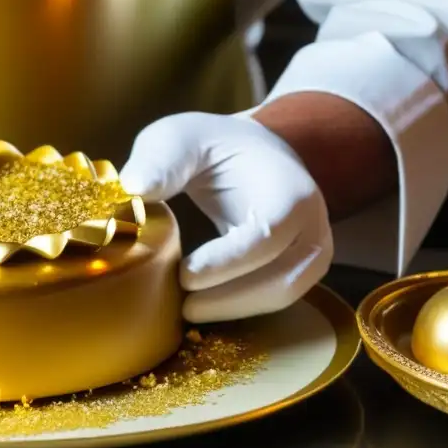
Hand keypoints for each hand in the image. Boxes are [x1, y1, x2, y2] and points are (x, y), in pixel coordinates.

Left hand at [119, 113, 332, 322]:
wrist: (247, 151)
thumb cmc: (211, 144)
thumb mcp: (179, 138)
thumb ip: (160, 160)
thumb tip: (136, 188)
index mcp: (291, 190)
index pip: (268, 236)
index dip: (228, 262)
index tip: (184, 275)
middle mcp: (311, 225)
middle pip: (285, 280)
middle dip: (231, 299)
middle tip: (182, 306)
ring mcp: (310, 251)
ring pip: (283, 297)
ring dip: (235, 309)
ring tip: (186, 309)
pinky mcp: (296, 269)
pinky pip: (274, 298)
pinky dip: (240, 307)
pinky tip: (202, 305)